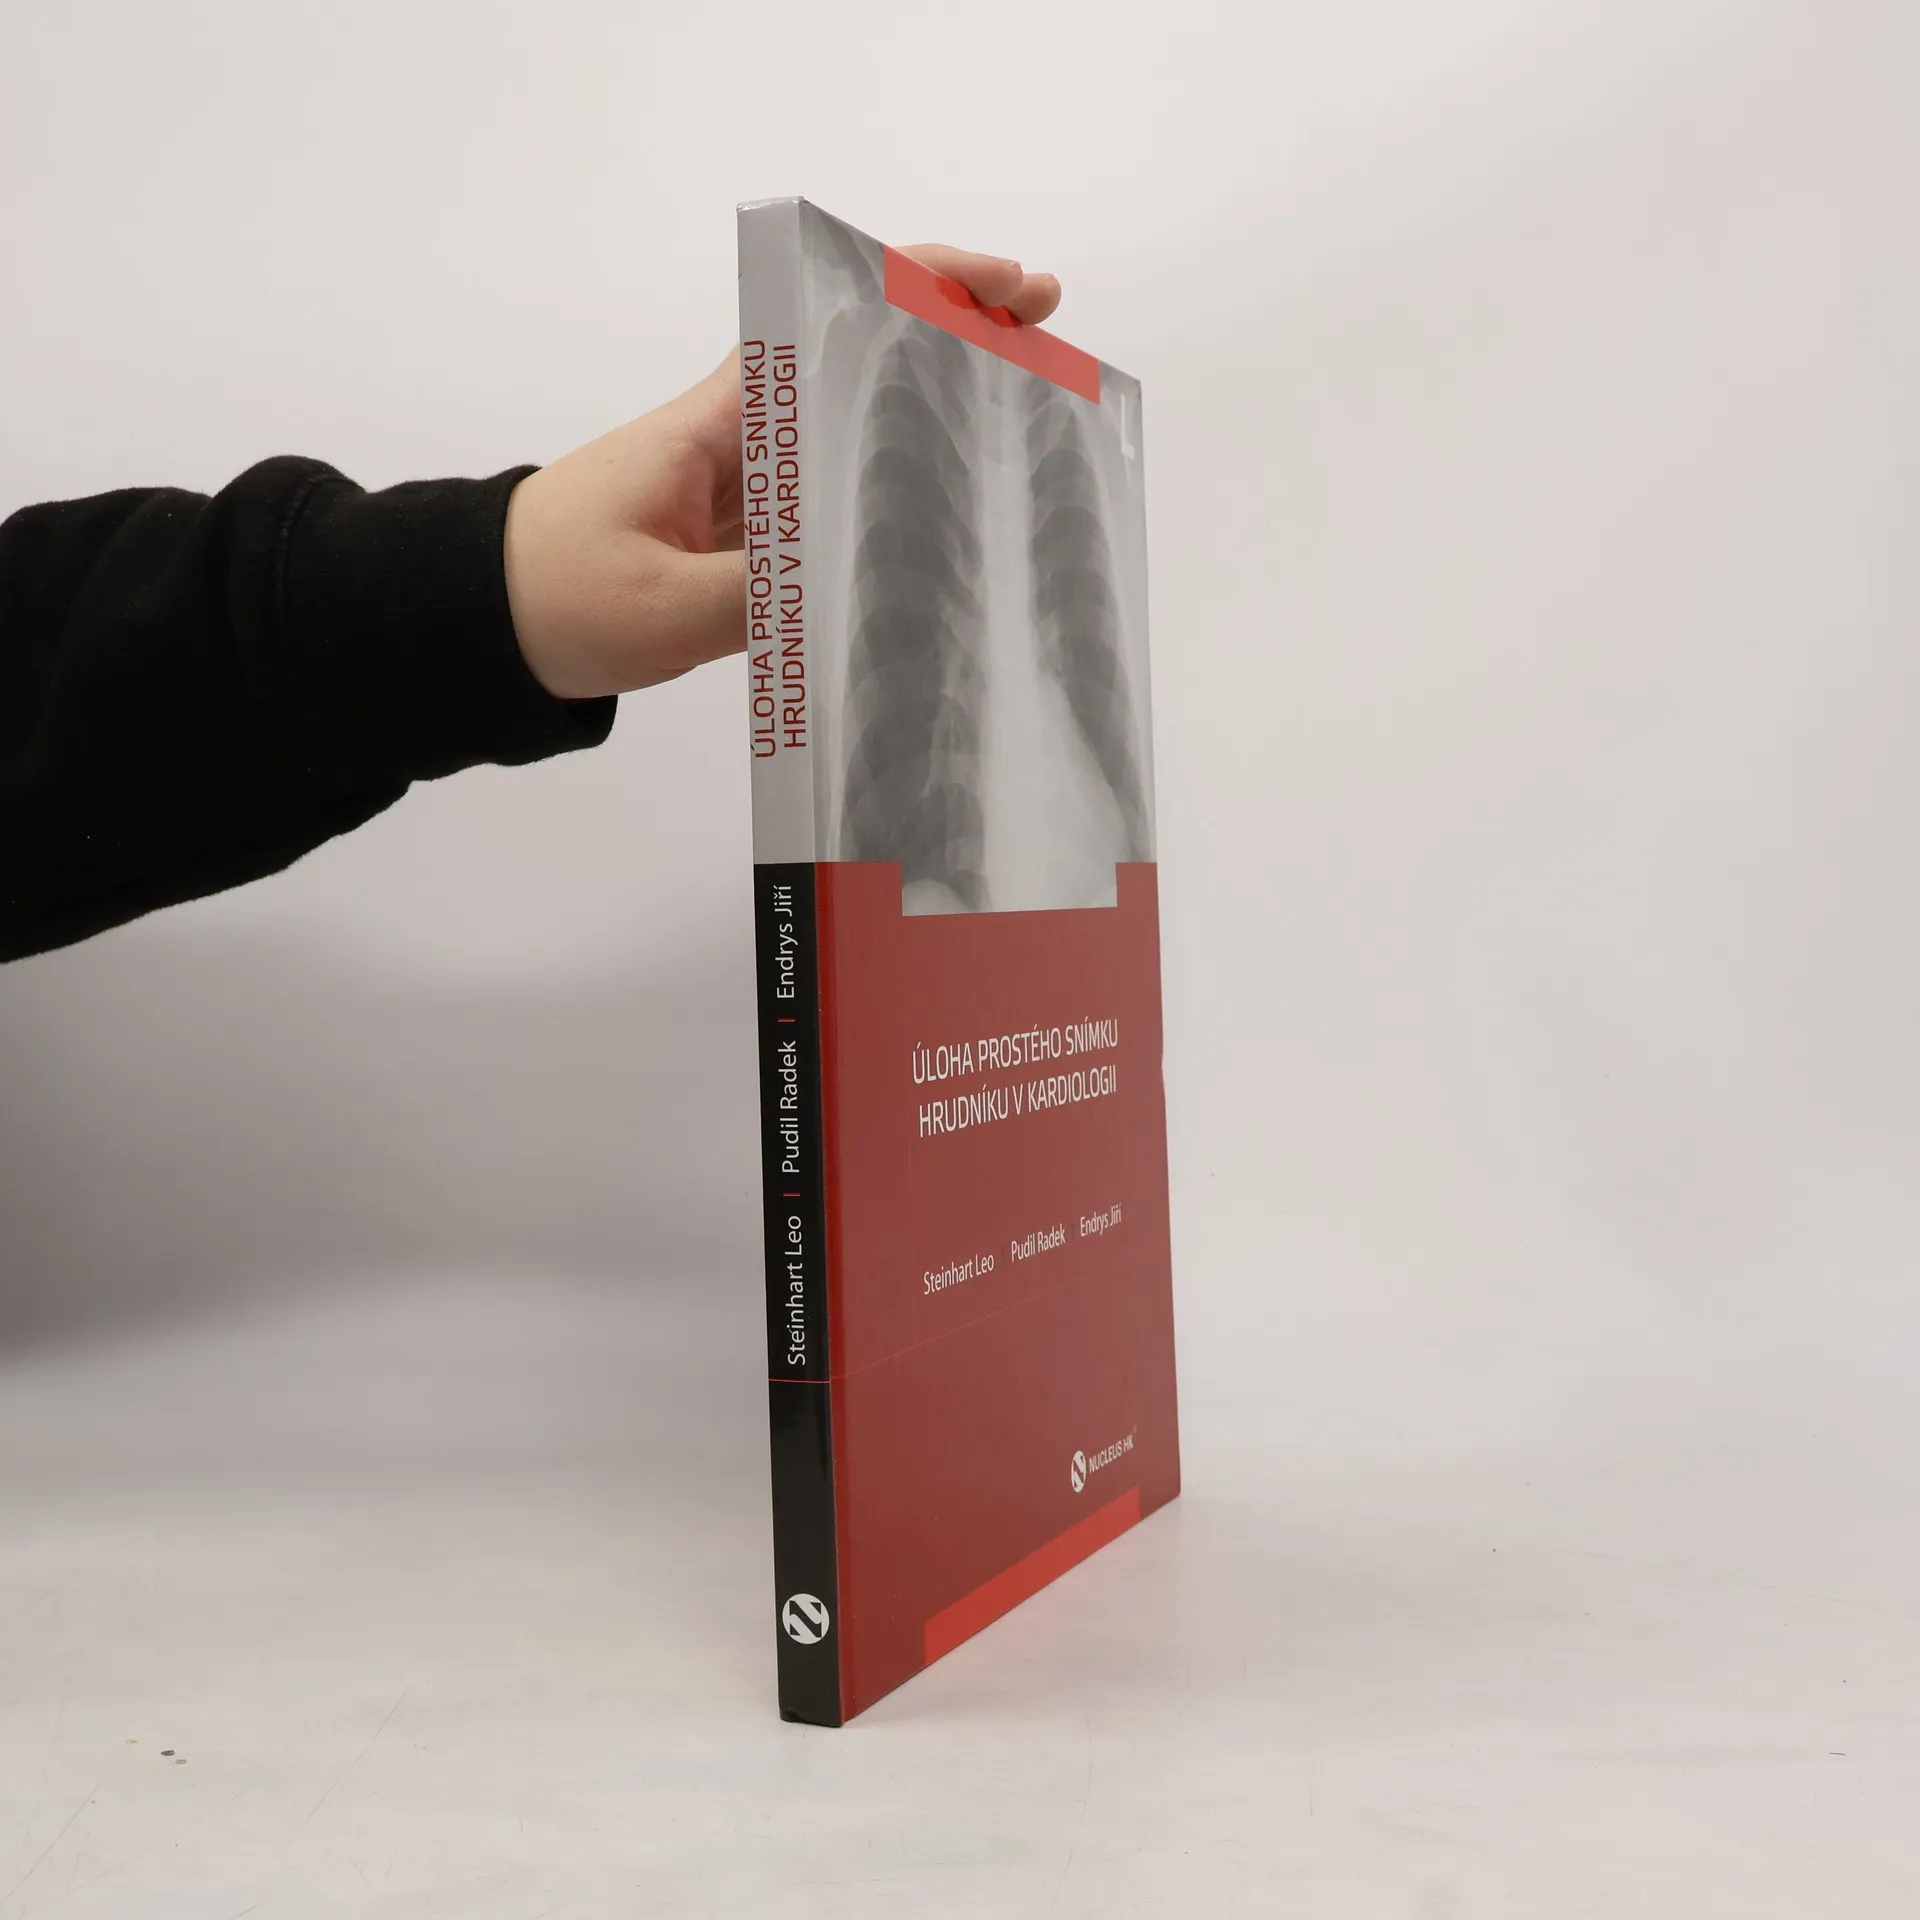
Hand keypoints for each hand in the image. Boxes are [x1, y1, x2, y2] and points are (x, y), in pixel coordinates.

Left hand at [504, 246, 1062, 701]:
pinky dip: (887, 496)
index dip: (918, 291)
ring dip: (930, 422)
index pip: (827, 326)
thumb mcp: (661, 605)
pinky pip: (830, 509)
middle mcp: (741, 441)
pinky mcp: (744, 545)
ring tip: (1025, 422)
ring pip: (853, 437)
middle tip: (1047, 341)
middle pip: (860, 368)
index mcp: (718, 424)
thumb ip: (762, 596)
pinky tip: (941, 517)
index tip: (997, 285)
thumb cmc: (553, 595)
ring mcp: (746, 494)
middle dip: (952, 343)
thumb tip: (863, 586)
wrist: (479, 627)